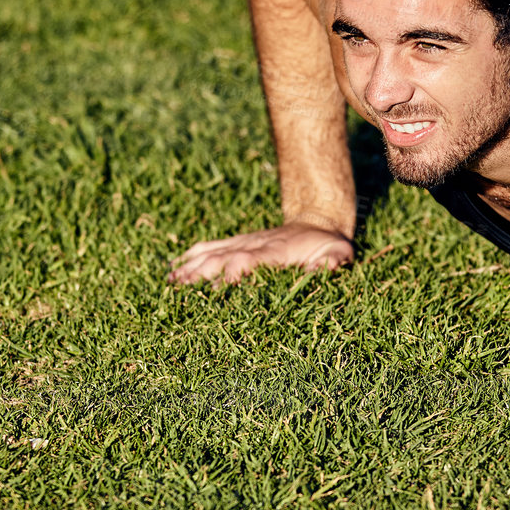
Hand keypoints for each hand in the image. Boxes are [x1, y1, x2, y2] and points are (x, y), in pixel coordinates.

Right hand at [168, 222, 353, 285]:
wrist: (316, 221)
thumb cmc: (328, 245)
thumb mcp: (340, 252)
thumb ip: (334, 260)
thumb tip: (323, 268)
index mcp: (276, 252)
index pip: (250, 260)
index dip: (235, 270)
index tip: (220, 285)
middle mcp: (254, 245)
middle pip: (222, 257)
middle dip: (201, 272)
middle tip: (180, 288)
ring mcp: (243, 242)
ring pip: (212, 253)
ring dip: (191, 267)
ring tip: (170, 282)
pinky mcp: (237, 242)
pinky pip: (211, 247)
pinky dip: (191, 256)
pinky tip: (174, 269)